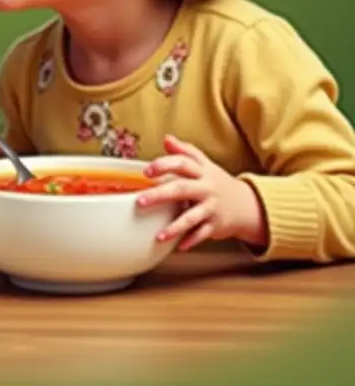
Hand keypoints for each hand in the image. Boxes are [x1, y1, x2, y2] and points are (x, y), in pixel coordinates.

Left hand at [138, 135, 267, 250]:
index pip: (183, 163)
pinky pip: (202, 234)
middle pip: (182, 189)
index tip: (147, 172)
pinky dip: (191, 241)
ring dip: (175, 227)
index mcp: (201, 171)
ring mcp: (211, 207)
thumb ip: (184, 151)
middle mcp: (206, 188)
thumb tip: (167, 139)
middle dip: (160, 195)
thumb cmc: (216, 182)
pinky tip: (178, 246)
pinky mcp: (216, 225)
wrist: (246, 204)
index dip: (164, 165)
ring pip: (192, 217)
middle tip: (140, 201)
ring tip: (159, 235)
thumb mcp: (203, 164)